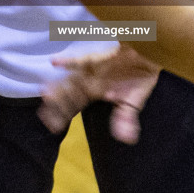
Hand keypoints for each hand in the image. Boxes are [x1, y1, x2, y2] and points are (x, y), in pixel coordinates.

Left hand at [38, 46, 161, 143]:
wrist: (149, 53)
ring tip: (47, 94)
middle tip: (44, 116)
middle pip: (68, 95)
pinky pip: (83, 60)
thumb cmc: (139, 75)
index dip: (62, 116)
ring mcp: (91, 70)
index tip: (53, 128)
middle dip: (57, 106)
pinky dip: (70, 61)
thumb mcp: (134, 100)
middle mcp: (88, 82)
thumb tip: (125, 139)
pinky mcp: (98, 57)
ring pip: (71, 80)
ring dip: (60, 87)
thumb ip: (126, 118)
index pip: (74, 107)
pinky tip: (55, 62)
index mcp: (93, 93)